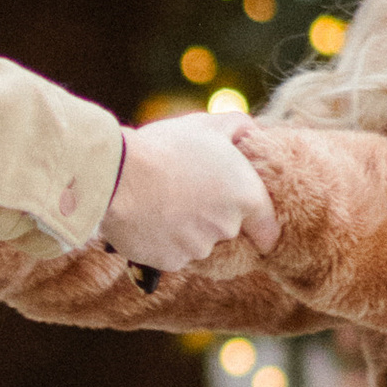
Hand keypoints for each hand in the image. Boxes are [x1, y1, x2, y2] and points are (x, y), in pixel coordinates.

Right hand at [100, 117, 275, 272]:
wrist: (117, 175)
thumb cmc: (165, 146)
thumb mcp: (206, 125)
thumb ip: (237, 126)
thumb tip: (250, 130)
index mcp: (246, 197)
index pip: (269, 230)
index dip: (260, 227)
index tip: (249, 224)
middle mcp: (227, 228)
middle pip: (227, 232)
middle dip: (212, 217)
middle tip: (187, 193)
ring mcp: (197, 249)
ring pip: (198, 244)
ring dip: (186, 230)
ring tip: (161, 202)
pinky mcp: (170, 262)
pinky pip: (172, 254)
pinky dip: (163, 241)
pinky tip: (147, 219)